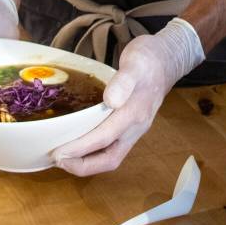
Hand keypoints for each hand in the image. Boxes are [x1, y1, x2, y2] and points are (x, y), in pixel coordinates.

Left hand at [51, 18, 203, 175]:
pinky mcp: (131, 126)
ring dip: (88, 162)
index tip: (59, 152)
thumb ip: (124, 81)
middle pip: (110, 158)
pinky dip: (95, 152)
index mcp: (135, 112)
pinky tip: (81, 145)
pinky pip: (113, 147)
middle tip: (58, 160)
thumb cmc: (149, 58)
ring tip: (65, 157)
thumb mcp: (136, 61)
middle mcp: (136, 126)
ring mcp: (135, 128)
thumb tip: (110, 100)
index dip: (80, 148)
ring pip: (111, 156)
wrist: (167, 58)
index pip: (105, 137)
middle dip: (83, 165)